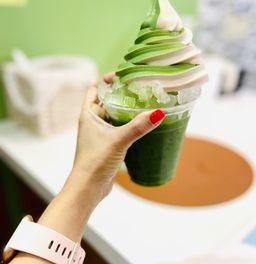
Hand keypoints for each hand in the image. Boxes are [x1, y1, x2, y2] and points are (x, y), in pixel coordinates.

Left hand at [67, 73, 164, 207]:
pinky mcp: (107, 146)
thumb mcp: (119, 140)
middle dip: (121, 95)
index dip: (106, 81)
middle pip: (107, 102)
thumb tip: (159, 113)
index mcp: (88, 115)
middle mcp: (92, 122)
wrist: (88, 188)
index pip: (94, 89)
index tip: (122, 75)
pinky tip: (143, 126)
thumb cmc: (95, 161)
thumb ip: (138, 126)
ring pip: (114, 117)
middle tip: (140, 89)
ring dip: (126, 111)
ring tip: (145, 105)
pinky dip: (129, 126)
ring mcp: (100, 135)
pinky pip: (119, 130)